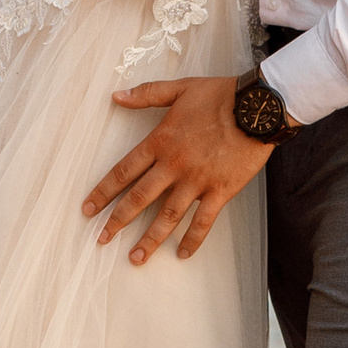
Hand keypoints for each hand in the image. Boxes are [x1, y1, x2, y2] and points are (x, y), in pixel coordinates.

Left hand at [84, 74, 275, 263]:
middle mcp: (174, 165)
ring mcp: (197, 181)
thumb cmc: (221, 95)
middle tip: (101, 239)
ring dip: (149, 239)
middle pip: (139, 198)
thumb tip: (116, 96)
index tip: (88, 209)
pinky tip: (182, 253)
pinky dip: (192, 239)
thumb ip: (146, 94)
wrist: (258, 107)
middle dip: (117, 221)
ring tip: (135, 258)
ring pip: (167, 216)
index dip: (103, 191)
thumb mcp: (179, 88)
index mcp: (160, 141)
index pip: (123, 171)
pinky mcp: (220, 191)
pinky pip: (203, 221)